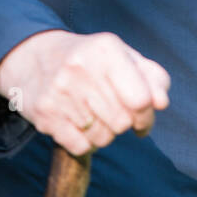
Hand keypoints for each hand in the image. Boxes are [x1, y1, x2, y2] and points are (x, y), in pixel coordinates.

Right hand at [0, 29, 170, 155]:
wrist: (34, 57)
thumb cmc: (91, 60)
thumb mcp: (123, 57)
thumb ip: (152, 77)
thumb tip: (162, 102)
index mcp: (106, 49)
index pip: (140, 99)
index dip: (147, 115)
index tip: (143, 116)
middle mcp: (81, 67)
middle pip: (122, 122)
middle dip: (125, 123)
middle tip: (113, 112)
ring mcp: (59, 91)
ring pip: (102, 138)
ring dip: (104, 133)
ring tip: (93, 114)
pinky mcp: (44, 114)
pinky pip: (81, 147)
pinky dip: (85, 142)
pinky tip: (77, 122)